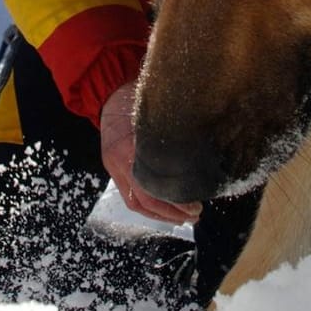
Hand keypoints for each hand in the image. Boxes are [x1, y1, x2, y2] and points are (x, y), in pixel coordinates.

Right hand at [100, 81, 202, 223]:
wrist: (110, 93)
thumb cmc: (138, 98)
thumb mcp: (155, 112)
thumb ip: (171, 135)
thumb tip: (200, 157)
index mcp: (128, 147)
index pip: (151, 185)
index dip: (174, 200)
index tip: (196, 204)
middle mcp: (118, 161)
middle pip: (144, 199)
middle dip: (171, 212)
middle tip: (196, 214)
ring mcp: (114, 167)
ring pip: (136, 202)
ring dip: (161, 215)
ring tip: (185, 217)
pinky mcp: (114, 169)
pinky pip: (130, 197)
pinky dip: (150, 208)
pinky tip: (168, 211)